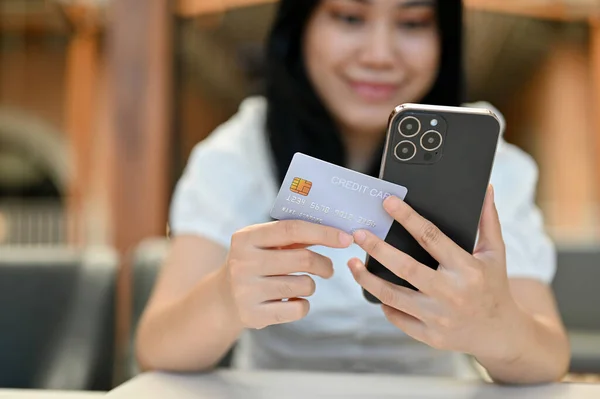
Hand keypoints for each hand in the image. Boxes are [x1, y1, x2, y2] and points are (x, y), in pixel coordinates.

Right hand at [223, 220, 353, 329]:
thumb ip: (295, 237)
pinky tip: (291, 300)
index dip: (323, 232)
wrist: (223, 298)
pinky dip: (303, 304)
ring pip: (304, 285)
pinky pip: (298, 309)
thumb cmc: (256, 263)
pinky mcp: (253, 315)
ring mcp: (246, 290)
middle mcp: (243, 262)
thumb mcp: (266, 244)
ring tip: (300, 284)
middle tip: (328, 269)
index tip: (346, 238)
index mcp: (246, 238)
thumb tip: (337, 234)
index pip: (291, 229)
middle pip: (303, 259)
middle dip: (324, 264)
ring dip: (311, 285)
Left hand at [348, 186, 523, 361]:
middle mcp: (451, 293)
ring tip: (351, 263)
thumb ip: (488, 220)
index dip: (407, 217)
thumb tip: (485, 189)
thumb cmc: (494, 286)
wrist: (500, 333)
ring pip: (392, 296)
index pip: (431, 237)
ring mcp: (439, 317)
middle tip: (357, 234)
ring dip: (367, 279)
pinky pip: (397, 318)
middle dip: (377, 248)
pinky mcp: (430, 335)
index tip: (387, 202)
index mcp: (466, 269)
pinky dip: (384, 304)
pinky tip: (373, 289)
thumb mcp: (495, 253)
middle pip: (405, 268)